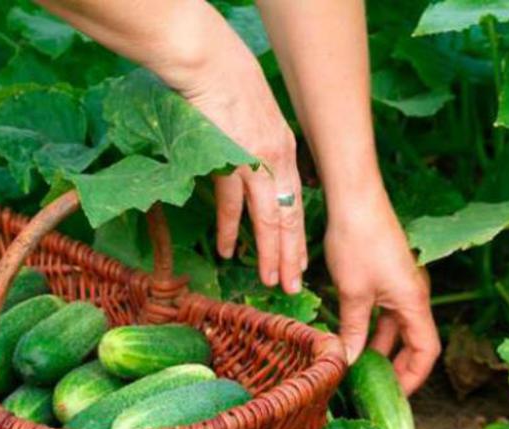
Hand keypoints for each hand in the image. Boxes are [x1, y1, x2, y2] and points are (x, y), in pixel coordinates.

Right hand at [167, 36, 305, 293]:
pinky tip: (229, 250)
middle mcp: (278, 161)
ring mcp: (257, 162)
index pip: (297, 205)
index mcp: (285, 151)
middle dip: (293, 256)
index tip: (301, 263)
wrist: (208, 62)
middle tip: (293, 286)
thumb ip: (259, 148)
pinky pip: (233, 204)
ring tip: (271, 280)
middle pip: (290, 218)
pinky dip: (230, 229)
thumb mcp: (254, 119)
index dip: (299, 237)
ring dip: (270, 253)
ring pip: (270, 219)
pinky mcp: (232, 160)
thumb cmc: (227, 85)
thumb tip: (251, 172)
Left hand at [325, 184, 439, 394]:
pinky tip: (349, 338)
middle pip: (414, 341)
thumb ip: (354, 331)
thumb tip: (349, 362)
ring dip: (379, 348)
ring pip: (395, 326)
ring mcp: (400, 284)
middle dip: (396, 367)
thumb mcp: (352, 293)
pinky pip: (384, 311)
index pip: (426, 351)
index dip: (414, 378)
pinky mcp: (386, 274)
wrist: (354, 198)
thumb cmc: (357, 242)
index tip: (394, 397)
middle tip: (373, 388)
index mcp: (414, 301)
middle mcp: (413, 294)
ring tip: (357, 368)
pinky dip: (371, 328)